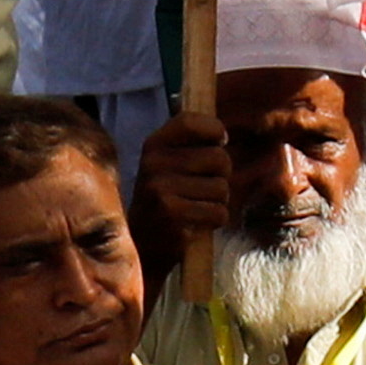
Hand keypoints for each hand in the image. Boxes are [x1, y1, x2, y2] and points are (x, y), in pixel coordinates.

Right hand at [137, 107, 233, 244]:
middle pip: (219, 157)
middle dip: (222, 175)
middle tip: (204, 188)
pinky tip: (197, 223)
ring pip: (222, 188)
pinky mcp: (172, 215)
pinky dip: (215, 220)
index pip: (191, 122)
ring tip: (197, 207)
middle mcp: (153, 163)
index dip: (214, 130)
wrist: (142, 242)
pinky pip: (218, 212)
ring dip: (218, 201)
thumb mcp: (170, 162)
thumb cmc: (167, 196)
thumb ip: (194, 142)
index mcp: (154, 145)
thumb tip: (223, 137)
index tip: (218, 143)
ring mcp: (160, 189)